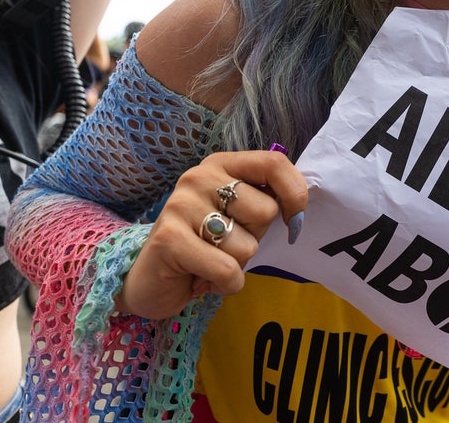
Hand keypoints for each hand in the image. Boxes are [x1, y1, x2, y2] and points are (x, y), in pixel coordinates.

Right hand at [115, 148, 307, 318]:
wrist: (150, 279)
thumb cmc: (204, 246)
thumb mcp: (236, 216)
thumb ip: (263, 201)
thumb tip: (299, 209)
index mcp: (220, 165)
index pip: (274, 163)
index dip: (295, 194)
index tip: (293, 221)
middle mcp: (199, 177)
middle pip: (266, 211)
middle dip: (255, 239)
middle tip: (225, 245)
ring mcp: (181, 206)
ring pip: (247, 246)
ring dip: (237, 265)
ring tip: (210, 261)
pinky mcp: (169, 239)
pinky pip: (227, 270)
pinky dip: (225, 285)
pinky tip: (202, 280)